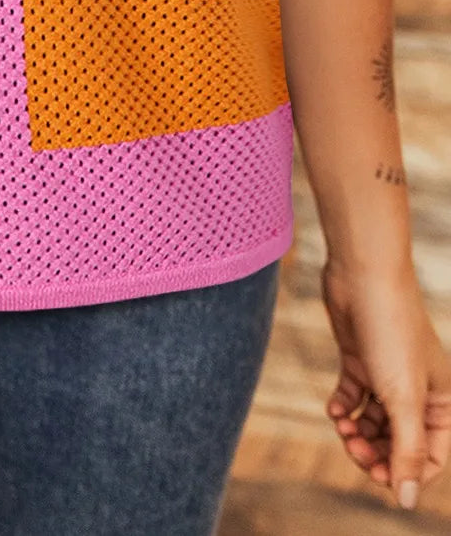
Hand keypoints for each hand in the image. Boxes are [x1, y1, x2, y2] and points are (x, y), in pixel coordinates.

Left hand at [321, 258, 450, 509]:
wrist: (362, 274)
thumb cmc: (391, 331)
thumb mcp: (402, 398)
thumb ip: (405, 451)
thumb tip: (405, 500)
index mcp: (441, 402)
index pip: (429, 457)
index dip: (403, 471)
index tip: (375, 471)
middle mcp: (417, 391)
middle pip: (397, 443)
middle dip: (375, 451)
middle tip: (351, 445)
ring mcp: (387, 375)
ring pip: (373, 423)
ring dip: (356, 432)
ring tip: (342, 424)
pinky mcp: (360, 360)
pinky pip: (354, 398)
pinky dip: (343, 408)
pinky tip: (335, 408)